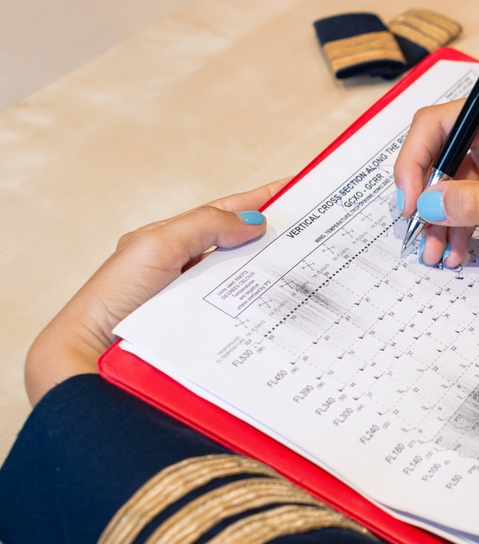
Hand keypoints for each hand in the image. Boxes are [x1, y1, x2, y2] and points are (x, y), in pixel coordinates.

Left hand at [24, 179, 289, 404]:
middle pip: (240, 245)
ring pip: (244, 278)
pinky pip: (241, 310)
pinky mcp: (204, 327)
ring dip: (274, 273)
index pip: (227, 212)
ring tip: (311, 267)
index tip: (297, 189)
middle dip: (276, 236)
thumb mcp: (160, 245)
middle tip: (317, 231)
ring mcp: (195, 299)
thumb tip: (253, 222)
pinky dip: (263, 304)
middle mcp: (185, 268)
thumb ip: (205, 225)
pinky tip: (282, 305)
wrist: (96, 354)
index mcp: (171, 240)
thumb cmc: (117, 297)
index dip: (262, 200)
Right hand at [394, 90, 478, 266]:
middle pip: (439, 158)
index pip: (437, 125)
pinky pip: (471, 205)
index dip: (414, 161)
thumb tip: (427, 203)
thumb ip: (477, 202)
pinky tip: (459, 252)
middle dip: (426, 198)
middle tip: (418, 234)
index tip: (408, 200)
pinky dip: (461, 228)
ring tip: (437, 254)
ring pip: (452, 187)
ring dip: (441, 220)